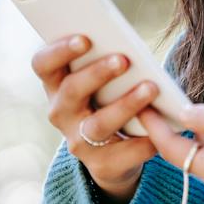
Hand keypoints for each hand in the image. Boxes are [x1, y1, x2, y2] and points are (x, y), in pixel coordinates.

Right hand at [34, 34, 157, 200]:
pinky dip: (144, 140)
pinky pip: (123, 153)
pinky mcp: (101, 164)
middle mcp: (61, 113)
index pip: (43, 65)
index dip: (59, 51)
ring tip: (150, 88)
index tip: (84, 38)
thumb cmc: (109, 98)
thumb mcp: (101, 79)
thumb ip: (105, 59)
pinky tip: (160, 127)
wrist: (113, 153)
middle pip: (71, 91)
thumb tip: (128, 44)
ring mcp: (78, 141)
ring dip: (125, 104)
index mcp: (56, 85)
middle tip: (123, 59)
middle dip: (97, 73)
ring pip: (98, 123)